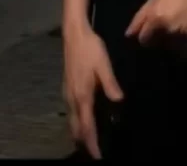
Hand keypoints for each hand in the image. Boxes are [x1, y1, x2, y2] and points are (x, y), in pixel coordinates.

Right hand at [62, 21, 122, 159]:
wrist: (74, 34)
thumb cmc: (90, 48)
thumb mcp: (104, 65)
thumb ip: (110, 84)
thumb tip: (119, 102)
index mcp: (82, 96)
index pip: (87, 127)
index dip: (92, 144)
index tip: (99, 157)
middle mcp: (72, 99)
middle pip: (76, 129)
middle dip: (85, 143)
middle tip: (97, 152)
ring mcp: (67, 94)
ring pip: (72, 122)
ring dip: (81, 133)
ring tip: (93, 140)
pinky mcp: (67, 88)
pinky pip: (71, 113)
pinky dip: (78, 122)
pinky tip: (87, 119)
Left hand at [125, 0, 186, 47]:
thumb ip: (141, 16)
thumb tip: (128, 34)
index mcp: (156, 18)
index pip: (143, 40)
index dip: (147, 36)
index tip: (153, 32)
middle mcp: (168, 30)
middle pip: (158, 46)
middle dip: (161, 40)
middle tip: (170, 27)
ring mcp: (184, 37)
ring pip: (173, 49)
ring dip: (175, 43)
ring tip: (183, 28)